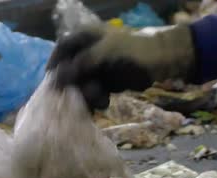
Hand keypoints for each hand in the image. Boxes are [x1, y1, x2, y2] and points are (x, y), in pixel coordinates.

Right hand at [46, 24, 195, 109]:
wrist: (164, 60)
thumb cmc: (136, 49)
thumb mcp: (108, 52)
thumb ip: (83, 62)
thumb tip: (60, 76)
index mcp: (86, 37)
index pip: (62, 48)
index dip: (54, 64)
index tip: (51, 82)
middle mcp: (89, 52)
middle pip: (70, 70)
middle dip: (73, 85)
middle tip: (78, 97)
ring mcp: (98, 67)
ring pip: (82, 84)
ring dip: (86, 94)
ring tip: (99, 99)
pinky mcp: (107, 82)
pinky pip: (94, 92)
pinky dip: (97, 99)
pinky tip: (104, 102)